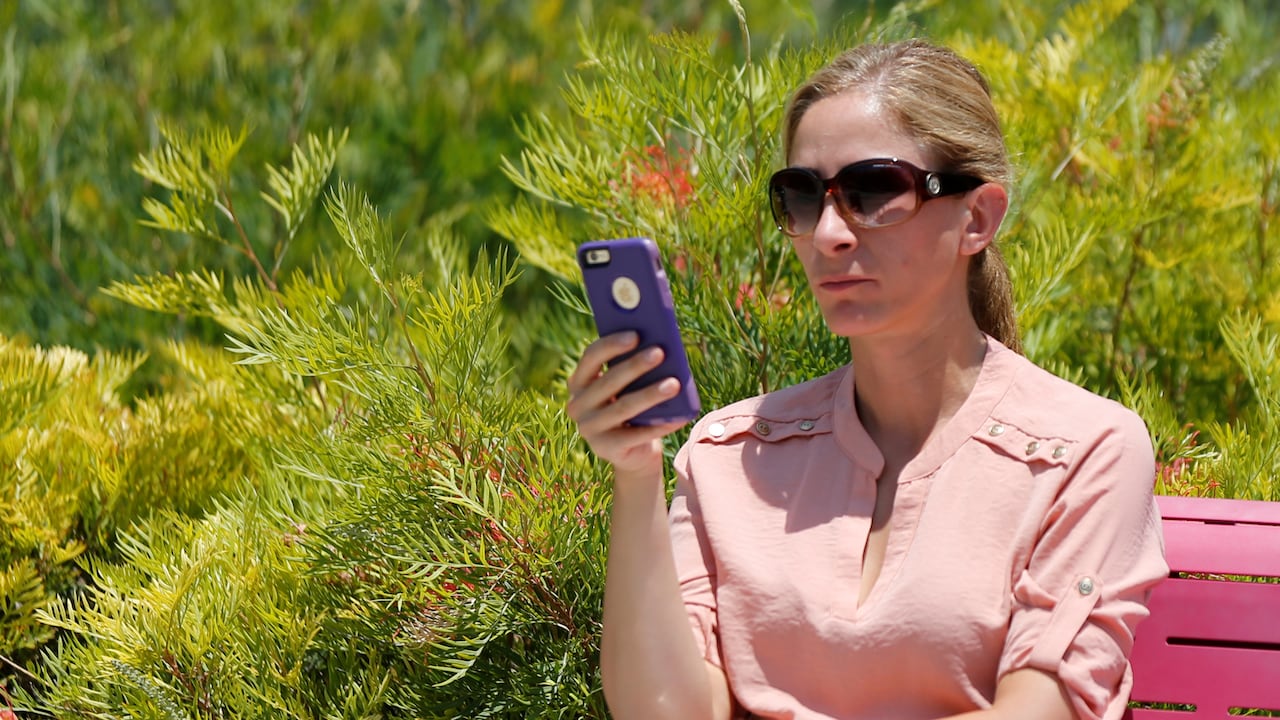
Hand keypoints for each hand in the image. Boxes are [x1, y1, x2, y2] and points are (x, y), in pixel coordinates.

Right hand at [566, 331, 687, 478]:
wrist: (633, 452)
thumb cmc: (632, 407)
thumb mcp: (627, 387)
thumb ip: (631, 367)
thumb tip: (659, 345)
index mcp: (579, 382)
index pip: (591, 357)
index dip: (612, 345)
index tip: (636, 334)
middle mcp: (577, 405)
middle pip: (608, 381)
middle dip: (635, 365)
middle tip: (660, 352)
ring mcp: (589, 429)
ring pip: (623, 407)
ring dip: (650, 394)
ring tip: (674, 384)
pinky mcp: (605, 449)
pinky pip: (636, 435)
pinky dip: (659, 425)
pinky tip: (678, 417)